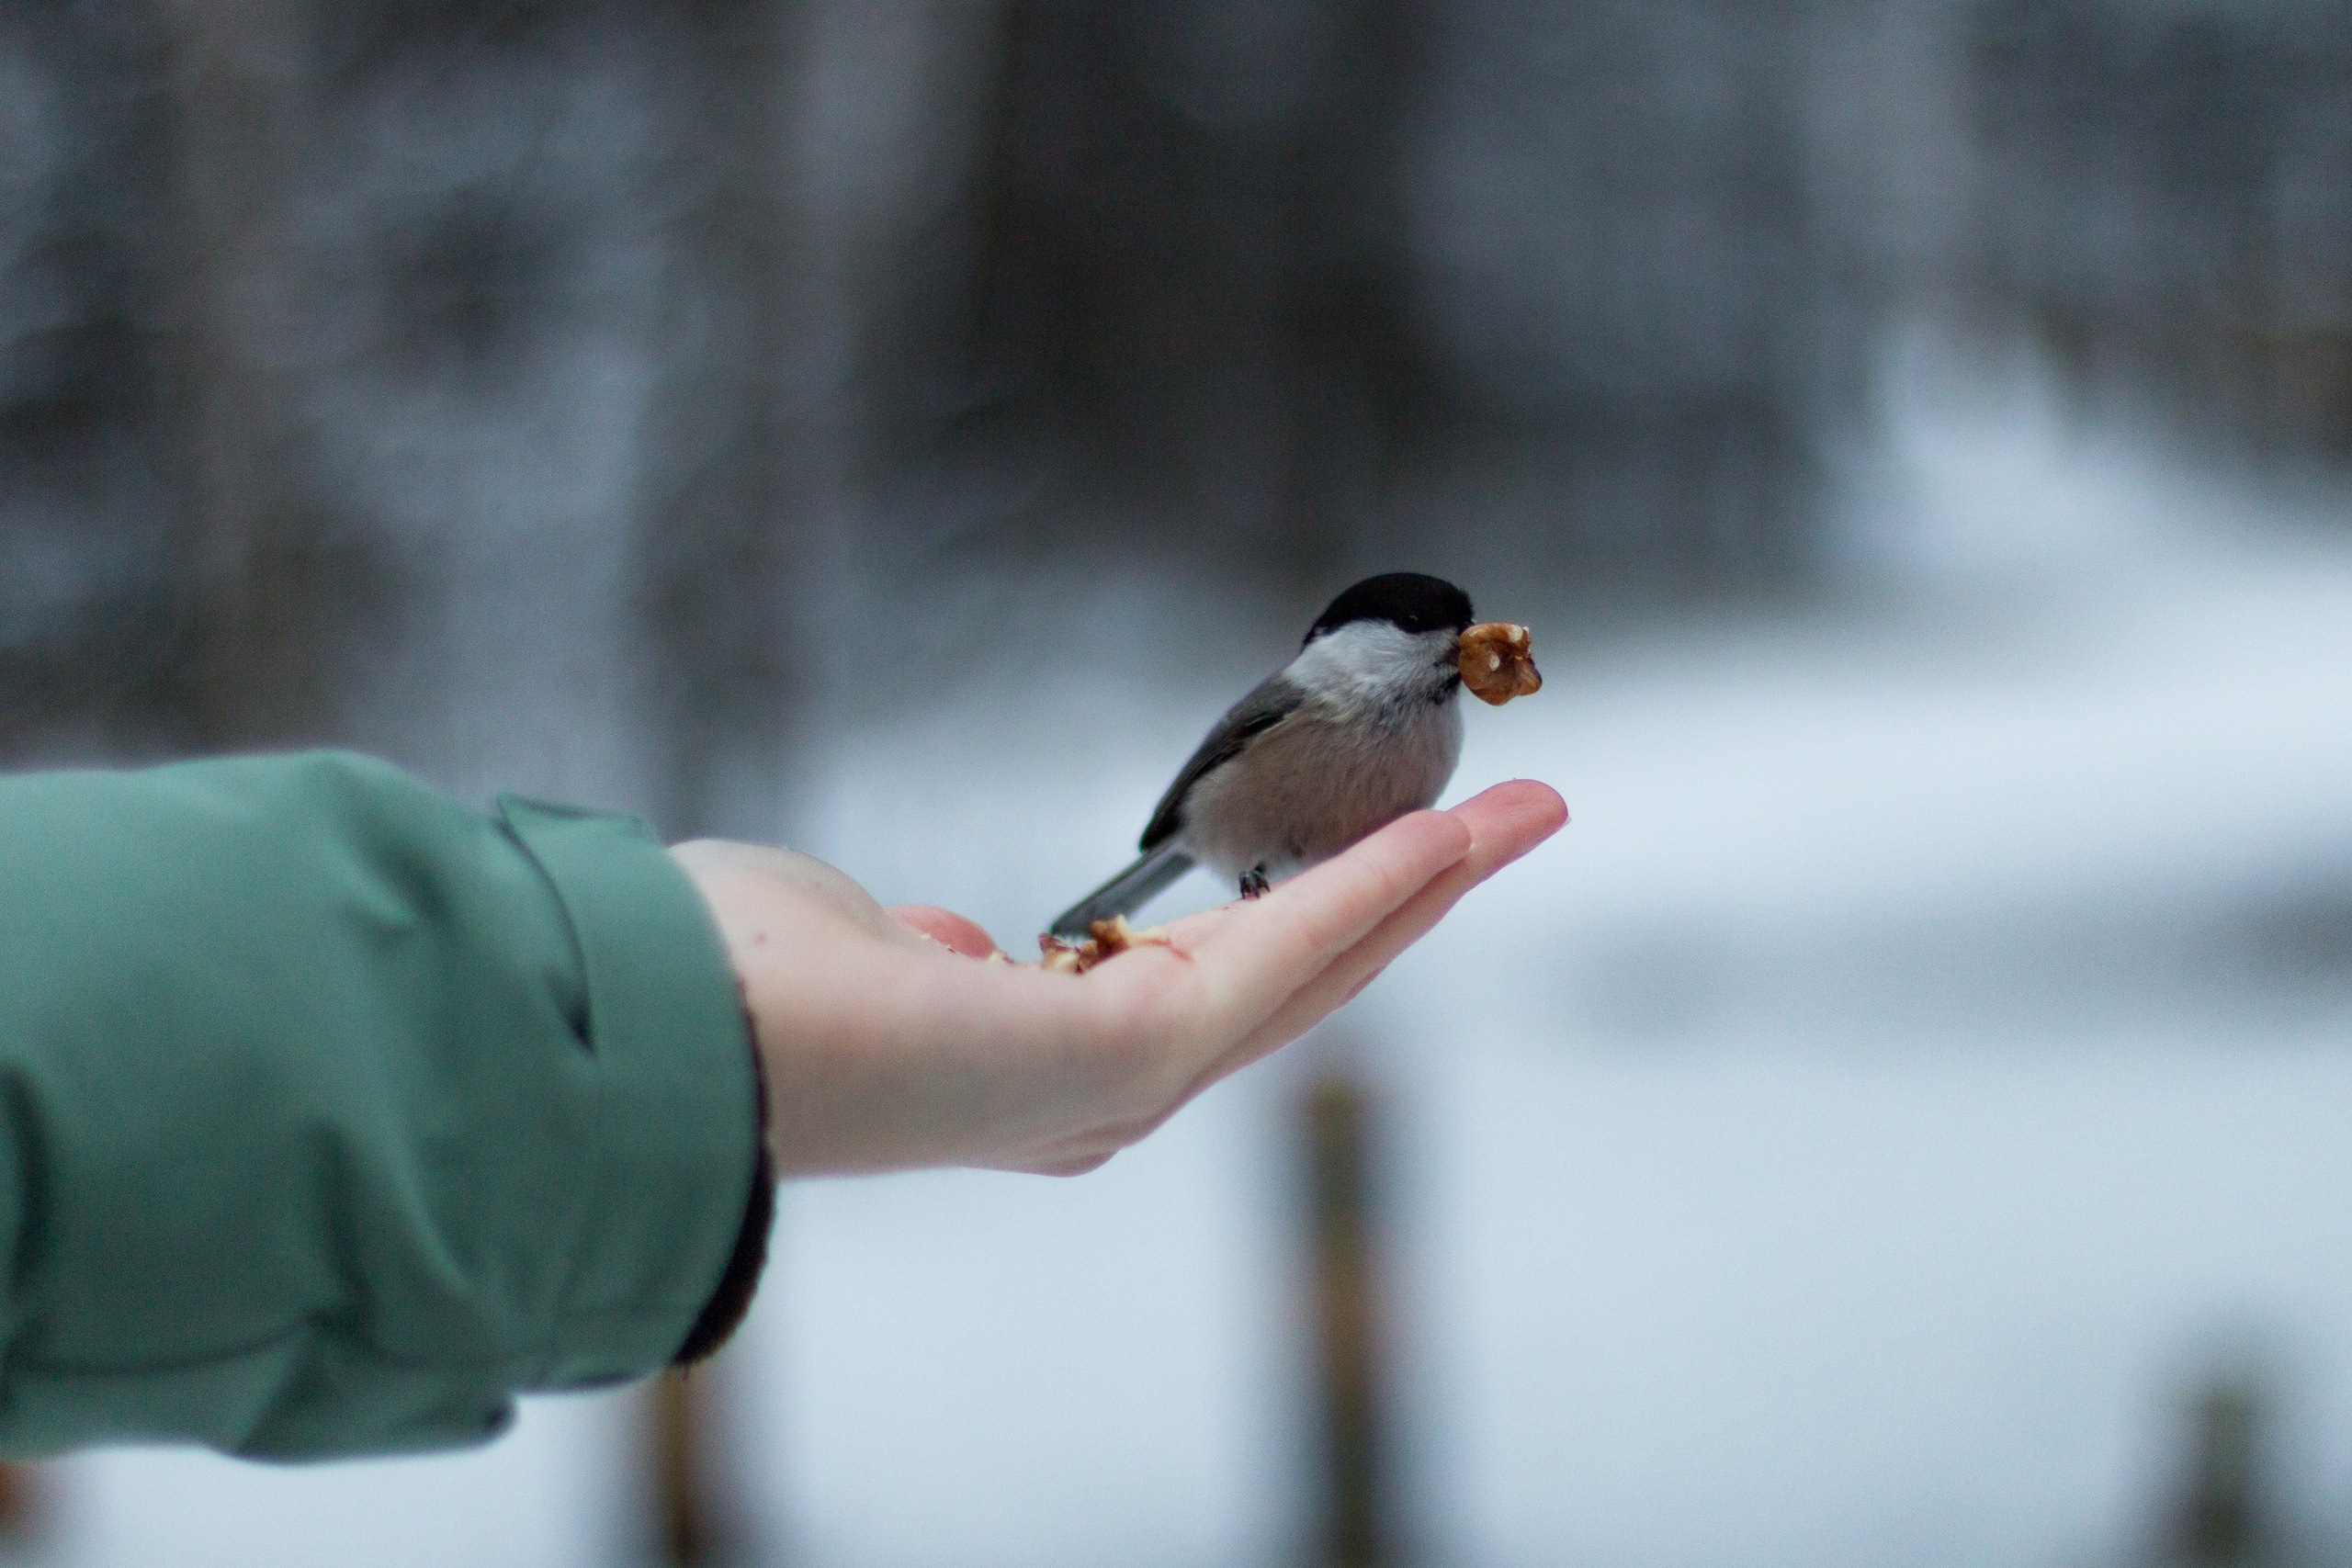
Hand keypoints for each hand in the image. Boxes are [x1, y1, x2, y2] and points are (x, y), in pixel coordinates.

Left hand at [670, 780, 1565, 1177]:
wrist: (687, 1047)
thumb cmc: (740, 994)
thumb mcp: (863, 951)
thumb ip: (936, 955)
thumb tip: (962, 946)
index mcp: (1045, 1071)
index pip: (1211, 990)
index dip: (1301, 926)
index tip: (1358, 873)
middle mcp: (1106, 1096)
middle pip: (1300, 980)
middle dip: (1407, 900)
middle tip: (1502, 826)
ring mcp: (1134, 1082)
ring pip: (1322, 964)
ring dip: (1430, 882)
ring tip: (1521, 815)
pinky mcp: (1147, 1048)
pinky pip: (1293, 945)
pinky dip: (1385, 881)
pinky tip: (1459, 829)